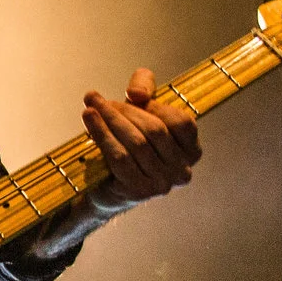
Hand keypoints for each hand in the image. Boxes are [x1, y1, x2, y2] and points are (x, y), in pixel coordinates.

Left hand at [83, 68, 200, 204]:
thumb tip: (137, 94)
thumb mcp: (142, 110)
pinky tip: (89, 119)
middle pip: (155, 131)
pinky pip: (120, 157)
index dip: (155, 106)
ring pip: (136, 143)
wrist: (109, 186)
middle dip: (124, 111)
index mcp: (192, 151)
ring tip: (90, 106)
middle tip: (96, 99)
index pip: (181, 122)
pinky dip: (102, 134)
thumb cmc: (130, 144)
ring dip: (110, 120)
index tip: (130, 95)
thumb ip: (145, 89)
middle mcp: (183, 171)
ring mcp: (163, 184)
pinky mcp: (140, 191)